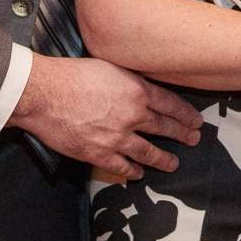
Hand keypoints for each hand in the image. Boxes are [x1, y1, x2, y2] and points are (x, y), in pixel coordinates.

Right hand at [8, 56, 201, 180]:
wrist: (44, 94)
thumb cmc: (71, 75)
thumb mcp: (109, 67)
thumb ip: (129, 80)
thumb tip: (141, 87)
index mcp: (137, 90)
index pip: (170, 104)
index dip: (185, 114)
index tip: (196, 121)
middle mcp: (132, 115)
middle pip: (164, 127)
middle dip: (182, 135)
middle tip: (193, 140)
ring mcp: (117, 137)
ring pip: (148, 151)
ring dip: (163, 159)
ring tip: (173, 163)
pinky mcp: (99, 153)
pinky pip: (122, 166)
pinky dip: (133, 171)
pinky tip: (139, 173)